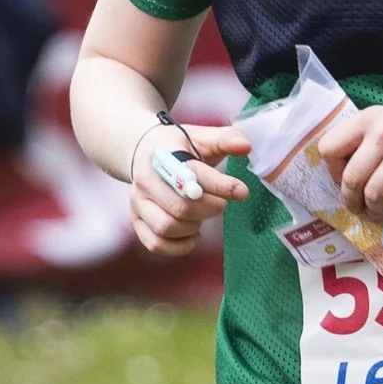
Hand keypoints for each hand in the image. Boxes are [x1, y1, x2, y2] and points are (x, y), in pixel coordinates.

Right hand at [128, 121, 251, 254]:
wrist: (145, 151)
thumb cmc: (180, 146)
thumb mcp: (202, 137)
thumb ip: (226, 139)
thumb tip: (246, 147)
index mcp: (162, 156)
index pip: (192, 175)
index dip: (221, 186)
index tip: (242, 191)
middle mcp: (145, 180)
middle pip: (180, 207)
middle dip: (210, 209)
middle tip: (221, 204)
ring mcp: (138, 203)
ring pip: (166, 227)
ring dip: (193, 228)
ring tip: (202, 216)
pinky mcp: (136, 221)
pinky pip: (156, 244)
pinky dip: (179, 246)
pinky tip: (193, 235)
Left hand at [316, 101, 382, 214]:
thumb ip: (372, 139)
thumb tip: (347, 172)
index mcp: (372, 118)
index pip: (329, 147)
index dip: (332, 170)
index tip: (343, 179)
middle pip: (349, 178)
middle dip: (351, 199)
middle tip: (359, 207)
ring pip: (370, 194)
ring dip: (373, 209)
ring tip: (380, 211)